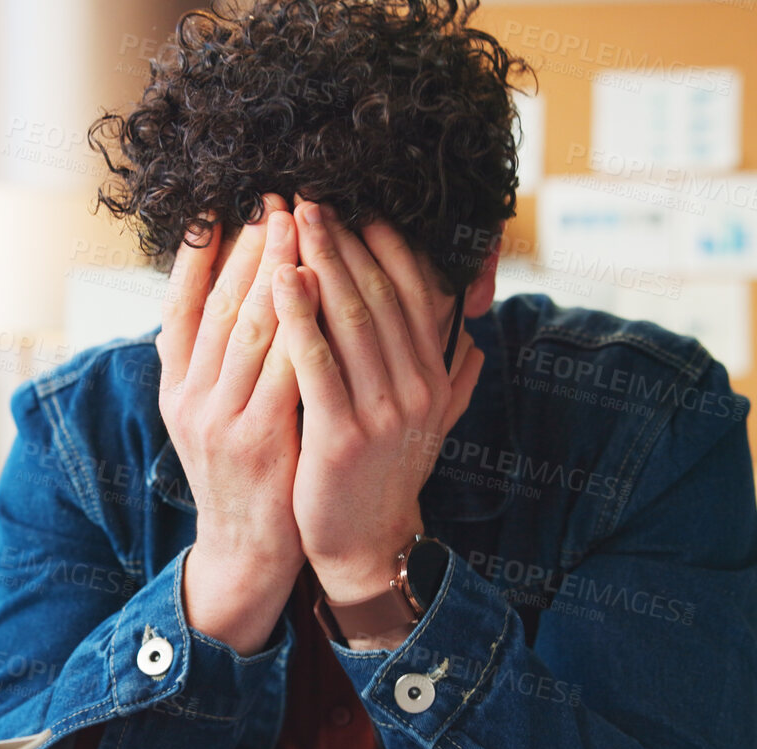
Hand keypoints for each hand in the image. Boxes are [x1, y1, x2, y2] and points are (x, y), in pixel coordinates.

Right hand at [158, 196, 305, 654]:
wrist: (247, 550)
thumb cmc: (245, 470)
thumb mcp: (212, 412)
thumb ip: (213, 359)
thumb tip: (219, 297)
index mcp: (175, 385)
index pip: (181, 302)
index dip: (205, 251)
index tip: (230, 205)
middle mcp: (189, 397)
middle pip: (220, 305)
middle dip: (251, 247)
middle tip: (280, 199)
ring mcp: (219, 420)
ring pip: (250, 328)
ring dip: (278, 272)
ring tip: (303, 228)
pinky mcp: (257, 442)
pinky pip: (284, 371)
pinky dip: (302, 326)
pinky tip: (321, 292)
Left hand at [275, 202, 486, 615]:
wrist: (364, 545)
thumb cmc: (386, 476)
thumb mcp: (429, 423)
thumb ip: (453, 377)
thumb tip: (476, 334)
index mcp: (435, 376)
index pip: (414, 293)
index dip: (385, 245)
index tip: (355, 204)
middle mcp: (416, 387)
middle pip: (380, 295)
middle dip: (345, 240)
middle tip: (312, 196)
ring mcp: (382, 412)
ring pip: (351, 319)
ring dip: (320, 262)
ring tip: (292, 220)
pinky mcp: (341, 434)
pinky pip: (317, 363)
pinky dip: (299, 316)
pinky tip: (279, 280)